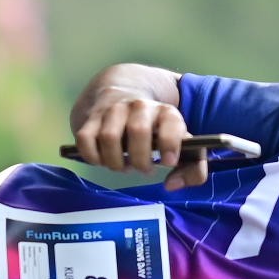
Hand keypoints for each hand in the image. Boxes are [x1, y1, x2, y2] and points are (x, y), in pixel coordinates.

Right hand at [70, 92, 211, 189]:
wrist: (123, 93)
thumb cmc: (157, 131)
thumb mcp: (182, 145)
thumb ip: (193, 170)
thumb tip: (171, 185)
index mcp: (165, 112)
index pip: (170, 121)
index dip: (170, 143)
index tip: (168, 161)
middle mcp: (139, 106)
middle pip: (138, 131)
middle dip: (140, 159)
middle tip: (144, 169)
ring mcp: (112, 110)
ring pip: (109, 137)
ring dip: (116, 161)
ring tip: (124, 165)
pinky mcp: (91, 118)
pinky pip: (85, 139)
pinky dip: (93, 157)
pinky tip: (103, 160)